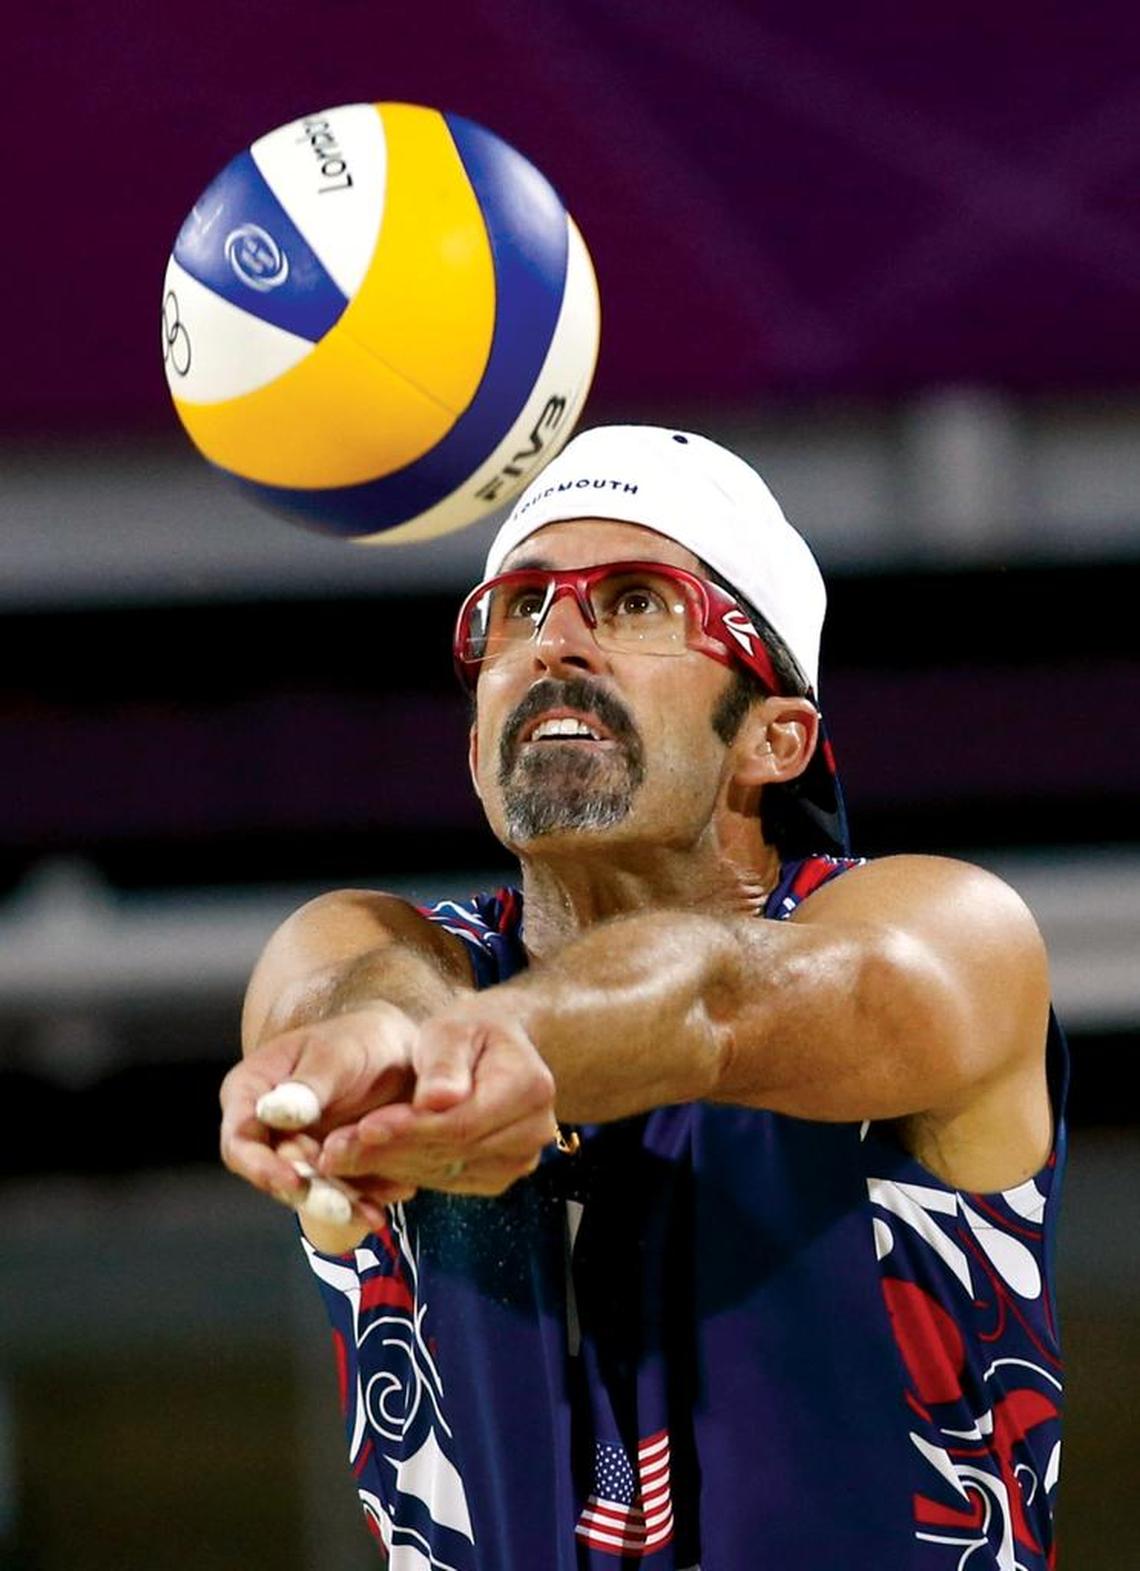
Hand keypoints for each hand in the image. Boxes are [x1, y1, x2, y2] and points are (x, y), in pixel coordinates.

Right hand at [219, 1003, 417, 1217]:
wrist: (397, 1052)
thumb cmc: (359, 1039)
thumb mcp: (336, 1053)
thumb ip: (308, 1085)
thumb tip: (275, 1112)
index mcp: (251, 1089)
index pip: (241, 1140)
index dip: (262, 1166)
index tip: (295, 1180)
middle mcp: (265, 1126)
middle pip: (273, 1174)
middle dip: (308, 1195)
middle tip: (342, 1208)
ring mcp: (296, 1151)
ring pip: (308, 1191)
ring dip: (338, 1207)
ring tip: (372, 1216)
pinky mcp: (327, 1169)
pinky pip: (338, 1193)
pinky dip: (361, 1202)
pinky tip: (384, 1207)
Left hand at [318, 998, 557, 1196]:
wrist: (492, 1050)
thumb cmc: (468, 1031)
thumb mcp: (452, 1027)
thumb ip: (444, 1063)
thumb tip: (438, 1100)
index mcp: (529, 1087)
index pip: (461, 1122)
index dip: (409, 1130)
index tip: (363, 1126)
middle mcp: (533, 1130)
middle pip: (451, 1152)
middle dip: (388, 1151)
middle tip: (333, 1150)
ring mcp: (518, 1159)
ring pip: (444, 1172)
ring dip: (389, 1166)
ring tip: (339, 1156)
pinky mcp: (497, 1175)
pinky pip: (445, 1181)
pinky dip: (404, 1172)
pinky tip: (369, 1159)